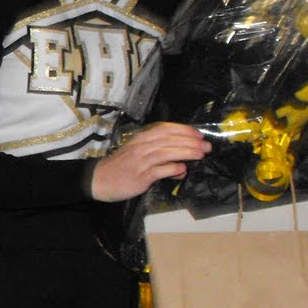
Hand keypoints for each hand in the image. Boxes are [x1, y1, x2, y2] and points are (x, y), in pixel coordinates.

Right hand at [90, 121, 210, 202]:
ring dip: (186, 152)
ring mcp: (141, 160)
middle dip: (190, 141)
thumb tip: (182, 163)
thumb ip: (160, 155)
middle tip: (206, 145)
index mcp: (141, 138)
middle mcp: (141, 146)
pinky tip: (182, 170)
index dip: (184, 130)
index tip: (198, 134)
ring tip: (200, 154)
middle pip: (169, 139)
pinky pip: (160, 170)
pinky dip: (173, 169)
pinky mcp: (141, 175)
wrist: (100, 179)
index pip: (165, 128)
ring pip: (167, 152)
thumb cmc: (122, 166)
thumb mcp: (139, 154)